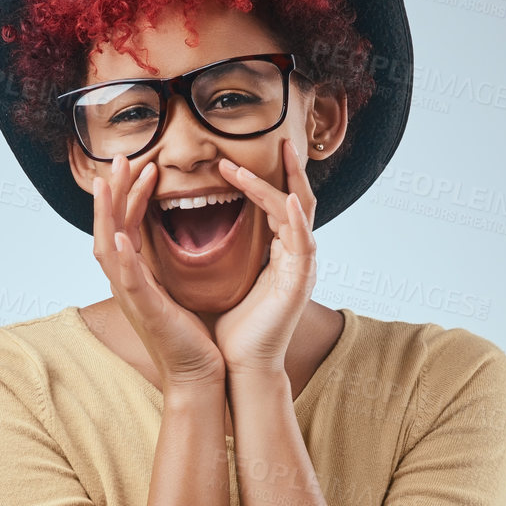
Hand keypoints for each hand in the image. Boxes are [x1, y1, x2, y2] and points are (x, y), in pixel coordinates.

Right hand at [89, 153, 226, 392]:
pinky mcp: (145, 313)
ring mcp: (131, 299)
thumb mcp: (176, 292)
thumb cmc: (190, 336)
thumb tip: (176, 240)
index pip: (127, 226)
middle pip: (108, 229)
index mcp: (136, 277)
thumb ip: (168, 266)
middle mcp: (126, 285)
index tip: (144, 166)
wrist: (197, 374)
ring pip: (108, 248)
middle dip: (112, 193)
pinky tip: (119, 235)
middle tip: (119, 158)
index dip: (132, 195)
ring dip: (105, 214)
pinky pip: (128, 281)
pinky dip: (121, 258)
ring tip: (105, 184)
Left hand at [212, 139, 317, 376]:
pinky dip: (295, 218)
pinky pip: (303, 243)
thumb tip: (202, 228)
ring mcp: (301, 268)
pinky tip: (285, 197)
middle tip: (282, 138)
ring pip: (300, 214)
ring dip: (285, 183)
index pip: (278, 205)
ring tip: (280, 154)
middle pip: (298, 201)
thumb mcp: (228, 279)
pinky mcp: (299, 283)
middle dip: (292, 169)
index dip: (265, 179)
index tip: (245, 156)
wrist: (240, 367)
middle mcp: (295, 257)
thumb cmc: (233, 329)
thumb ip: (226, 252)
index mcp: (280, 255)